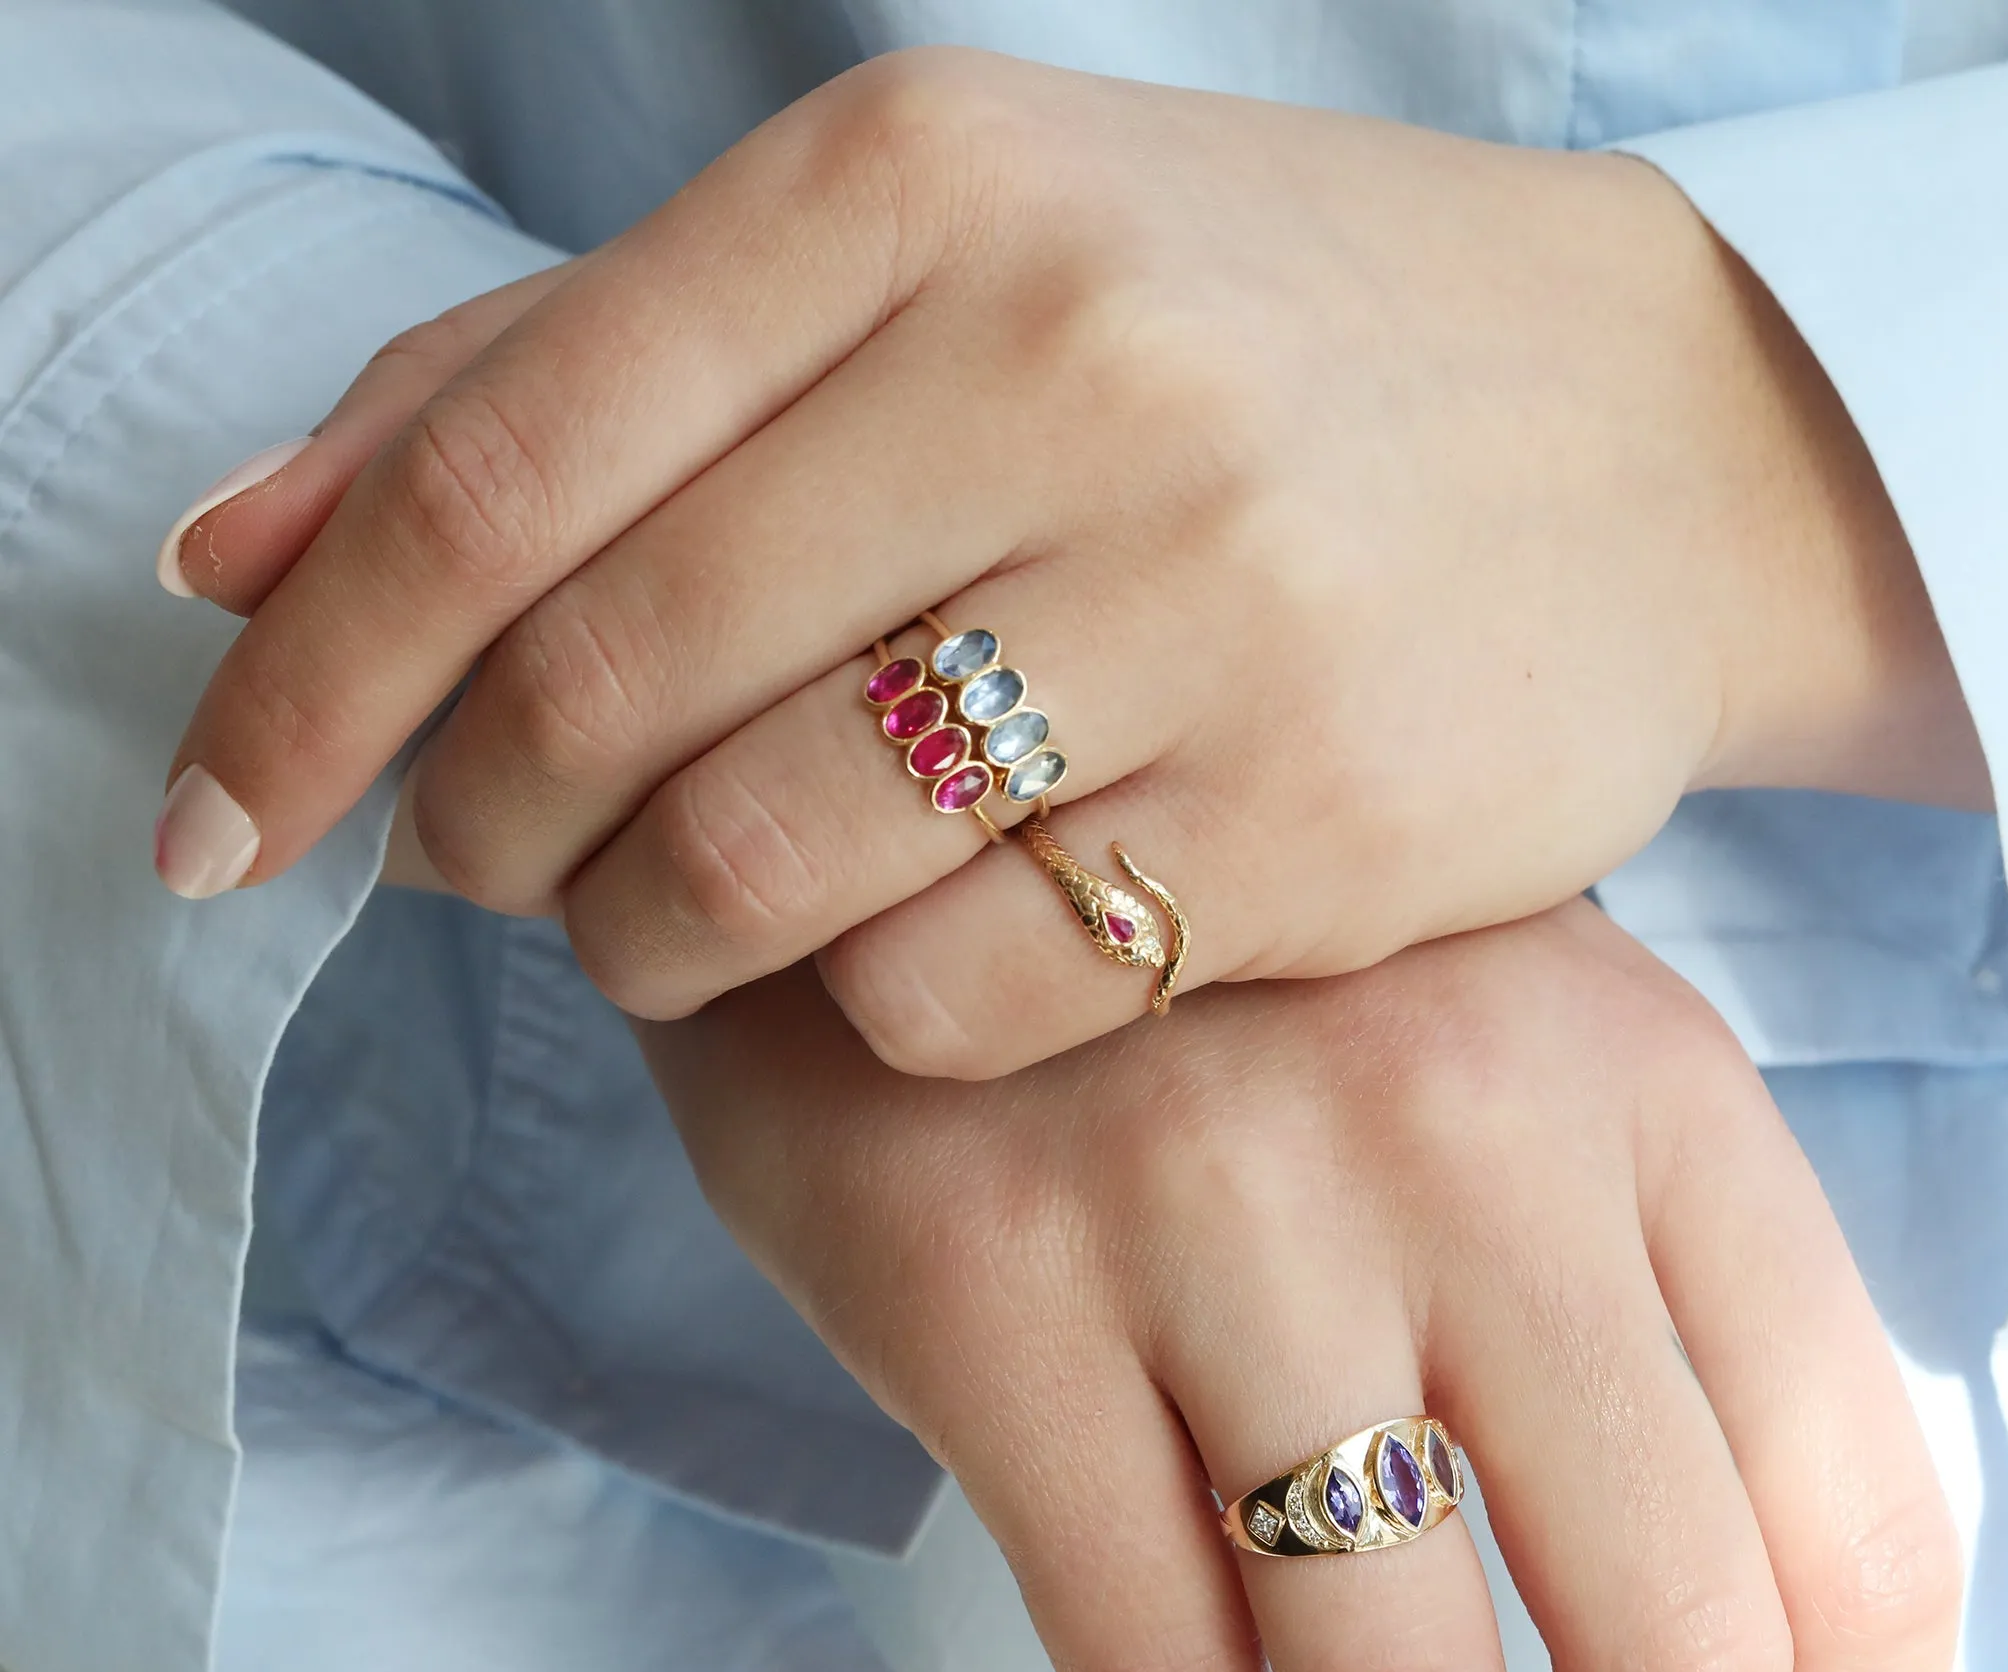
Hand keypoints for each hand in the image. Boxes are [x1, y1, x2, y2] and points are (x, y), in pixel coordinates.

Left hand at [158, 50, 1983, 1077]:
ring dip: (660, 945)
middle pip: (608, 698)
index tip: (227, 827)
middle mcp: (1068, 368)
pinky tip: (906, 949)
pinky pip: (963, 996)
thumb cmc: (1232, 344)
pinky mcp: (1317, 824)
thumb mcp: (913, 263)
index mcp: (918, 185)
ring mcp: (1216, 605)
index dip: (313, 686)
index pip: (497, 472)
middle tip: (493, 869)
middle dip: (483, 835)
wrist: (1640, 436)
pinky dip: (876, 1009)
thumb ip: (562, 378)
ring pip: (767, 875)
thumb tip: (236, 546)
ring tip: (684, 920)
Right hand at [635, 897, 1957, 1671]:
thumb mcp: (1500, 1062)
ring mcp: (1219, 1199)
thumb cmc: (1237, 990)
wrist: (923, 816)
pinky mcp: (988, 1278)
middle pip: (1678, 1646)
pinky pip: (1148, 1668)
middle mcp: (1466, 1129)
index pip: (1862, 1516)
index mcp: (1645, 1082)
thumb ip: (1638, 1307)